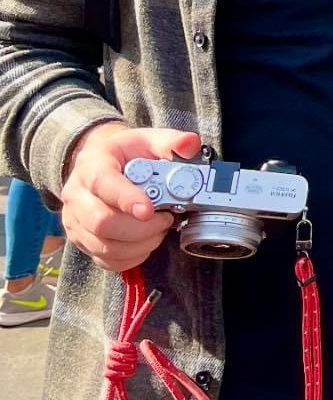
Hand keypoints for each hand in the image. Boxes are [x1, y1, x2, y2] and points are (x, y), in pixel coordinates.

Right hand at [60, 125, 202, 271]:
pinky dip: (131, 257)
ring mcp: (75, 221)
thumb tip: (190, 143)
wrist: (100, 162)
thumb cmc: (126, 153)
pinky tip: (146, 243)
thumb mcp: (147, 139)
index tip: (149, 210)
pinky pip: (105, 260)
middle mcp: (77, 195)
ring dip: (140, 244)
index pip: (104, 184)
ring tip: (159, 229)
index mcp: (92, 165)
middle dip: (142, 228)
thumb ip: (170, 141)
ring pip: (104, 245)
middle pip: (102, 222)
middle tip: (166, 219)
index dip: (127, 199)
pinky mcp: (81, 240)